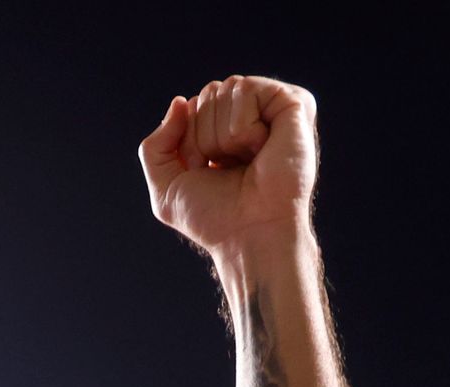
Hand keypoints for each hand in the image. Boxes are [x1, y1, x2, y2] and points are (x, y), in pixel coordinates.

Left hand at [139, 75, 317, 254]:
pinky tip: (260, 148)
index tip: (205, 172)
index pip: (191, 107)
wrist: (248, 236)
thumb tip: (181, 101)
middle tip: (226, 168)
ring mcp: (274, 112)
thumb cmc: (214, 219)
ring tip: (245, 161)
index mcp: (226, 133)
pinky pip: (249, 88)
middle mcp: (252, 119)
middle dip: (203, 135)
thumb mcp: (166, 186)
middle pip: (208, 93)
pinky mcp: (294, 106)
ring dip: (223, 135)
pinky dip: (242, 125)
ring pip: (227, 87)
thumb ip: (155, 145)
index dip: (188, 141)